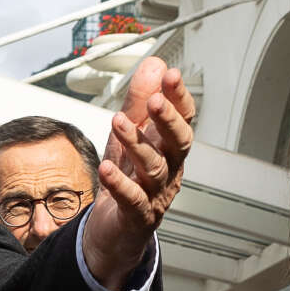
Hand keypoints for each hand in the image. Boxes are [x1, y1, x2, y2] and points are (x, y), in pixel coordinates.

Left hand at [83, 57, 195, 289]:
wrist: (114, 227)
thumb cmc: (127, 175)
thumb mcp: (130, 132)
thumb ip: (139, 99)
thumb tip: (154, 64)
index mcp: (169, 146)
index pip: (183, 119)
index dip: (179, 97)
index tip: (171, 75)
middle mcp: (169, 168)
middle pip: (179, 143)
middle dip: (168, 120)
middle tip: (155, 100)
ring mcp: (156, 194)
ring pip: (154, 169)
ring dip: (136, 144)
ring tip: (117, 123)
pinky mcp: (138, 216)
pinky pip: (133, 200)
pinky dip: (120, 185)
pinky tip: (106, 169)